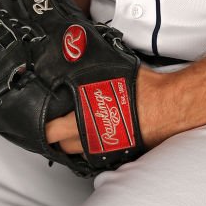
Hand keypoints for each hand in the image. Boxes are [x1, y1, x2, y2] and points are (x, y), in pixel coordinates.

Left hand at [45, 66, 175, 153]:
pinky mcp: (117, 154)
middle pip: (60, 144)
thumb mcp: (112, 67)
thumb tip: (77, 51)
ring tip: (72, 128)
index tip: (37, 115)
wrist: (168, 106)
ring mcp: (104, 149)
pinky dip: (92, 146)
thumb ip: (90, 66)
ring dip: (72, 141)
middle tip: (53, 121)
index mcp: (83, 118)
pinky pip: (97, 153)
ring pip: (77, 151)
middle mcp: (91, 138)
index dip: (41, 122)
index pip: (50, 129)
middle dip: (54, 134)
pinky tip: (94, 134)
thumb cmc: (143, 88)